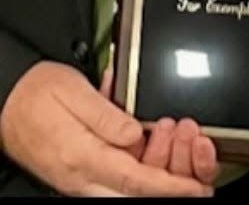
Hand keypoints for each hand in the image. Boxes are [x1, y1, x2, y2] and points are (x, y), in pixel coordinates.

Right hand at [0, 61, 215, 195]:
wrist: (7, 103)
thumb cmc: (37, 94)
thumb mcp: (74, 92)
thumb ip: (106, 115)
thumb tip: (137, 134)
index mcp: (83, 156)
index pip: (135, 180)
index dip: (170, 186)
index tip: (195, 188)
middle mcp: (82, 175)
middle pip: (136, 191)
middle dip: (169, 180)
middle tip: (192, 158)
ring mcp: (81, 178)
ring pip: (128, 186)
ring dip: (156, 167)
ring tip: (170, 133)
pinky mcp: (81, 173)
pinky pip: (117, 175)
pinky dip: (139, 159)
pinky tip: (145, 133)